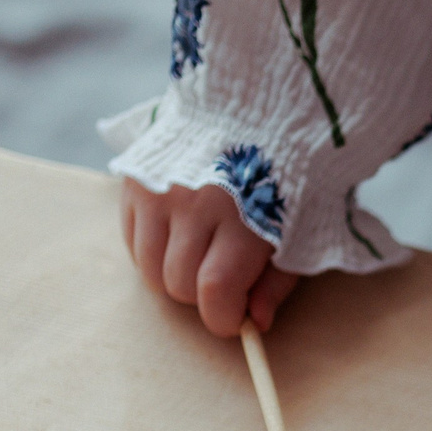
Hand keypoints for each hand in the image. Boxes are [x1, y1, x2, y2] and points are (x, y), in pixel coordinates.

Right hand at [120, 179, 299, 335]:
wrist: (256, 106)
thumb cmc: (286, 177)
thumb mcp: (300, 230)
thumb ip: (277, 281)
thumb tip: (254, 323)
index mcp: (242, 219)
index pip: (214, 292)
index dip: (222, 318)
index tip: (234, 316)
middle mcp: (193, 204)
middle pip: (178, 284)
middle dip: (201, 295)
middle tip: (223, 274)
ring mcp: (158, 190)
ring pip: (148, 268)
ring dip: (172, 274)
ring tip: (199, 252)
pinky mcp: (135, 178)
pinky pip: (131, 240)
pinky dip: (152, 248)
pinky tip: (178, 231)